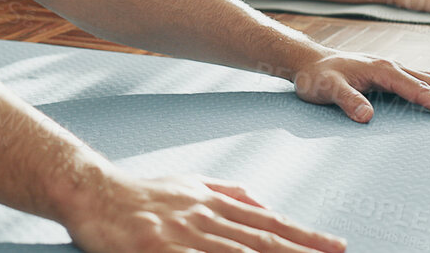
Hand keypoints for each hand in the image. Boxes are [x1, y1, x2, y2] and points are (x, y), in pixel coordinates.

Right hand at [63, 173, 346, 252]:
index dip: (305, 236)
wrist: (93, 191)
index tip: (336, 245)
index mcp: (214, 202)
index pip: (269, 223)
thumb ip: (227, 192)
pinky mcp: (159, 249)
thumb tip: (262, 202)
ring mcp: (183, 235)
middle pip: (262, 241)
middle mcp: (205, 217)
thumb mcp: (189, 184)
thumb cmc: (142, 192)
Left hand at [289, 49, 429, 121]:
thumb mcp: (327, 90)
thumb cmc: (318, 78)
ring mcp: (395, 68)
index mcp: (383, 70)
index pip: (417, 89)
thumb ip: (348, 102)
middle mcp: (394, 66)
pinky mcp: (394, 73)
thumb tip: (366, 118)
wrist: (310, 62)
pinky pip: (426, 79)